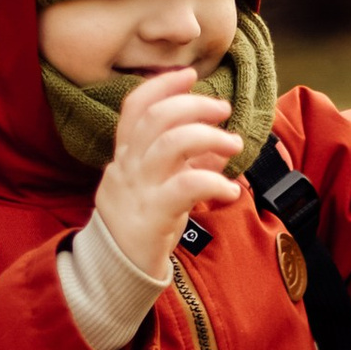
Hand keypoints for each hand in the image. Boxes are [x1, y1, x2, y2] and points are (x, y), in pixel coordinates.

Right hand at [94, 66, 242, 278]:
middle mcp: (127, 168)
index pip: (134, 108)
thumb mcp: (163, 190)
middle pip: (155, 118)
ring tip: (234, 144)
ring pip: (168, 145)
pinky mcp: (151, 216)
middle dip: (193, 105)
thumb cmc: (142, 229)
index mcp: (126, 158)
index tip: (189, 74)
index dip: (161, 85)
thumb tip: (221, 147)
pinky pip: (184, 187)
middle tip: (223, 110)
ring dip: (208, 137)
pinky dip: (214, 182)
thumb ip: (189, 165)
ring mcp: (138, 191)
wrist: (116, 274)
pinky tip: (232, 190)